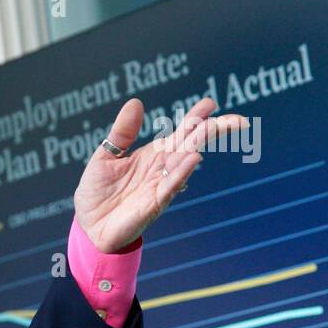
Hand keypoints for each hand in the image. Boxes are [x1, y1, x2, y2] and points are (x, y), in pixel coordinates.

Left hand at [73, 96, 248, 252]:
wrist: (89, 224)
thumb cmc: (98, 192)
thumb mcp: (106, 156)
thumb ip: (122, 132)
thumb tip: (136, 102)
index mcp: (154, 154)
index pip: (181, 133)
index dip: (196, 118)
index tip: (210, 104)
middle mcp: (163, 168)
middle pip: (193, 145)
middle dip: (214, 131)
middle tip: (238, 120)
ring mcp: (161, 185)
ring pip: (185, 163)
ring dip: (199, 146)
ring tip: (214, 128)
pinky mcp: (154, 203)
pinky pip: (171, 186)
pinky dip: (181, 172)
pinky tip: (193, 159)